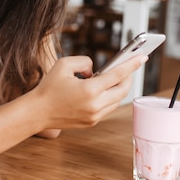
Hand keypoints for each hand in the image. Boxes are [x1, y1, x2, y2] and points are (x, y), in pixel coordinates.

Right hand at [32, 54, 146, 129]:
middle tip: (127, 67)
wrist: (37, 112)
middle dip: (127, 77)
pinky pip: (108, 107)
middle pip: (122, 90)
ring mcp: (95, 116)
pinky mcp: (92, 122)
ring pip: (117, 100)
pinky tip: (102, 89)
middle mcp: (95, 105)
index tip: (142, 58)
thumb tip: (95, 70)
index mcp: (89, 90)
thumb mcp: (64, 64)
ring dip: (118, 88)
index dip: (132, 65)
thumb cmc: (48, 87)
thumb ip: (84, 62)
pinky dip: (108, 97)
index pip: (118, 75)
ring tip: (113, 78)